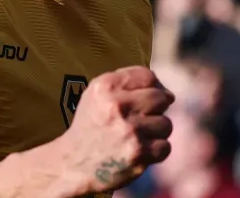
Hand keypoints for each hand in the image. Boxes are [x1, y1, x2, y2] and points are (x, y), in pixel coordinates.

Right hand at [53, 66, 173, 194]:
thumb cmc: (90, 125)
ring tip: (139, 136)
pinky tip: (141, 150)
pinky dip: (156, 151)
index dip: (155, 86)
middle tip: (144, 119)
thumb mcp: (97, 95)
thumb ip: (126, 83)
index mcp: (106, 86)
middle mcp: (117, 106)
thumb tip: (166, 91)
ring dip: (156, 132)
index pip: (147, 76)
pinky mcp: (137, 154)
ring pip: (166, 124)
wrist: (73, 164)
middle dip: (157, 109)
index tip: (150, 97)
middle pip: (160, 98)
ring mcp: (129, 131)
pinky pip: (165, 146)